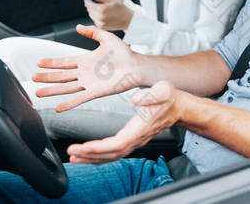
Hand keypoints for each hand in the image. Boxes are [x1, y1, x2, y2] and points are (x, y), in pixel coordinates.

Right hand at [34, 24, 141, 111]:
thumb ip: (92, 32)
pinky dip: (69, 103)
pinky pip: (79, 98)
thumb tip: (78, 26)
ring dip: (52, 90)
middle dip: (47, 77)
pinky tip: (58, 107)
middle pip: (61, 76)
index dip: (51, 63)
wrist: (137, 66)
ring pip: (66, 88)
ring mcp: (89, 83)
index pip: (64, 62)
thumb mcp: (106, 38)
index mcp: (86, 60)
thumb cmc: (125, 53)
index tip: (39, 63)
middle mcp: (85, 73)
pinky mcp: (96, 92)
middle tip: (33, 78)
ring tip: (38, 93)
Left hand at [66, 81, 185, 163]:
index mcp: (140, 127)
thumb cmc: (169, 98)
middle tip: (71, 153)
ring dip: (92, 159)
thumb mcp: (162, 90)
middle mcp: (137, 138)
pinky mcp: (132, 139)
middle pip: (112, 154)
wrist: (178, 107)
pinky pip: (114, 152)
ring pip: (112, 156)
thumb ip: (150, 95)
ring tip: (74, 157)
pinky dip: (99, 155)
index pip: (118, 143)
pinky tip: (88, 154)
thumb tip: (135, 99)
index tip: (84, 147)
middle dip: (90, 156)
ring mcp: (135, 141)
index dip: (100, 148)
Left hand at [83, 0, 133, 30]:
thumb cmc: (120, 7)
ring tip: (102, 7)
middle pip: (88, 8)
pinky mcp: (100, 27)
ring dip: (93, 10)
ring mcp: (100, 23)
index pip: (88, 3)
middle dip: (91, 4)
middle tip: (97, 1)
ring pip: (91, 13)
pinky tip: (104, 14)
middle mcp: (99, 17)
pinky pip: (94, 19)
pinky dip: (97, 15)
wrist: (127, 19)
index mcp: (102, 9)